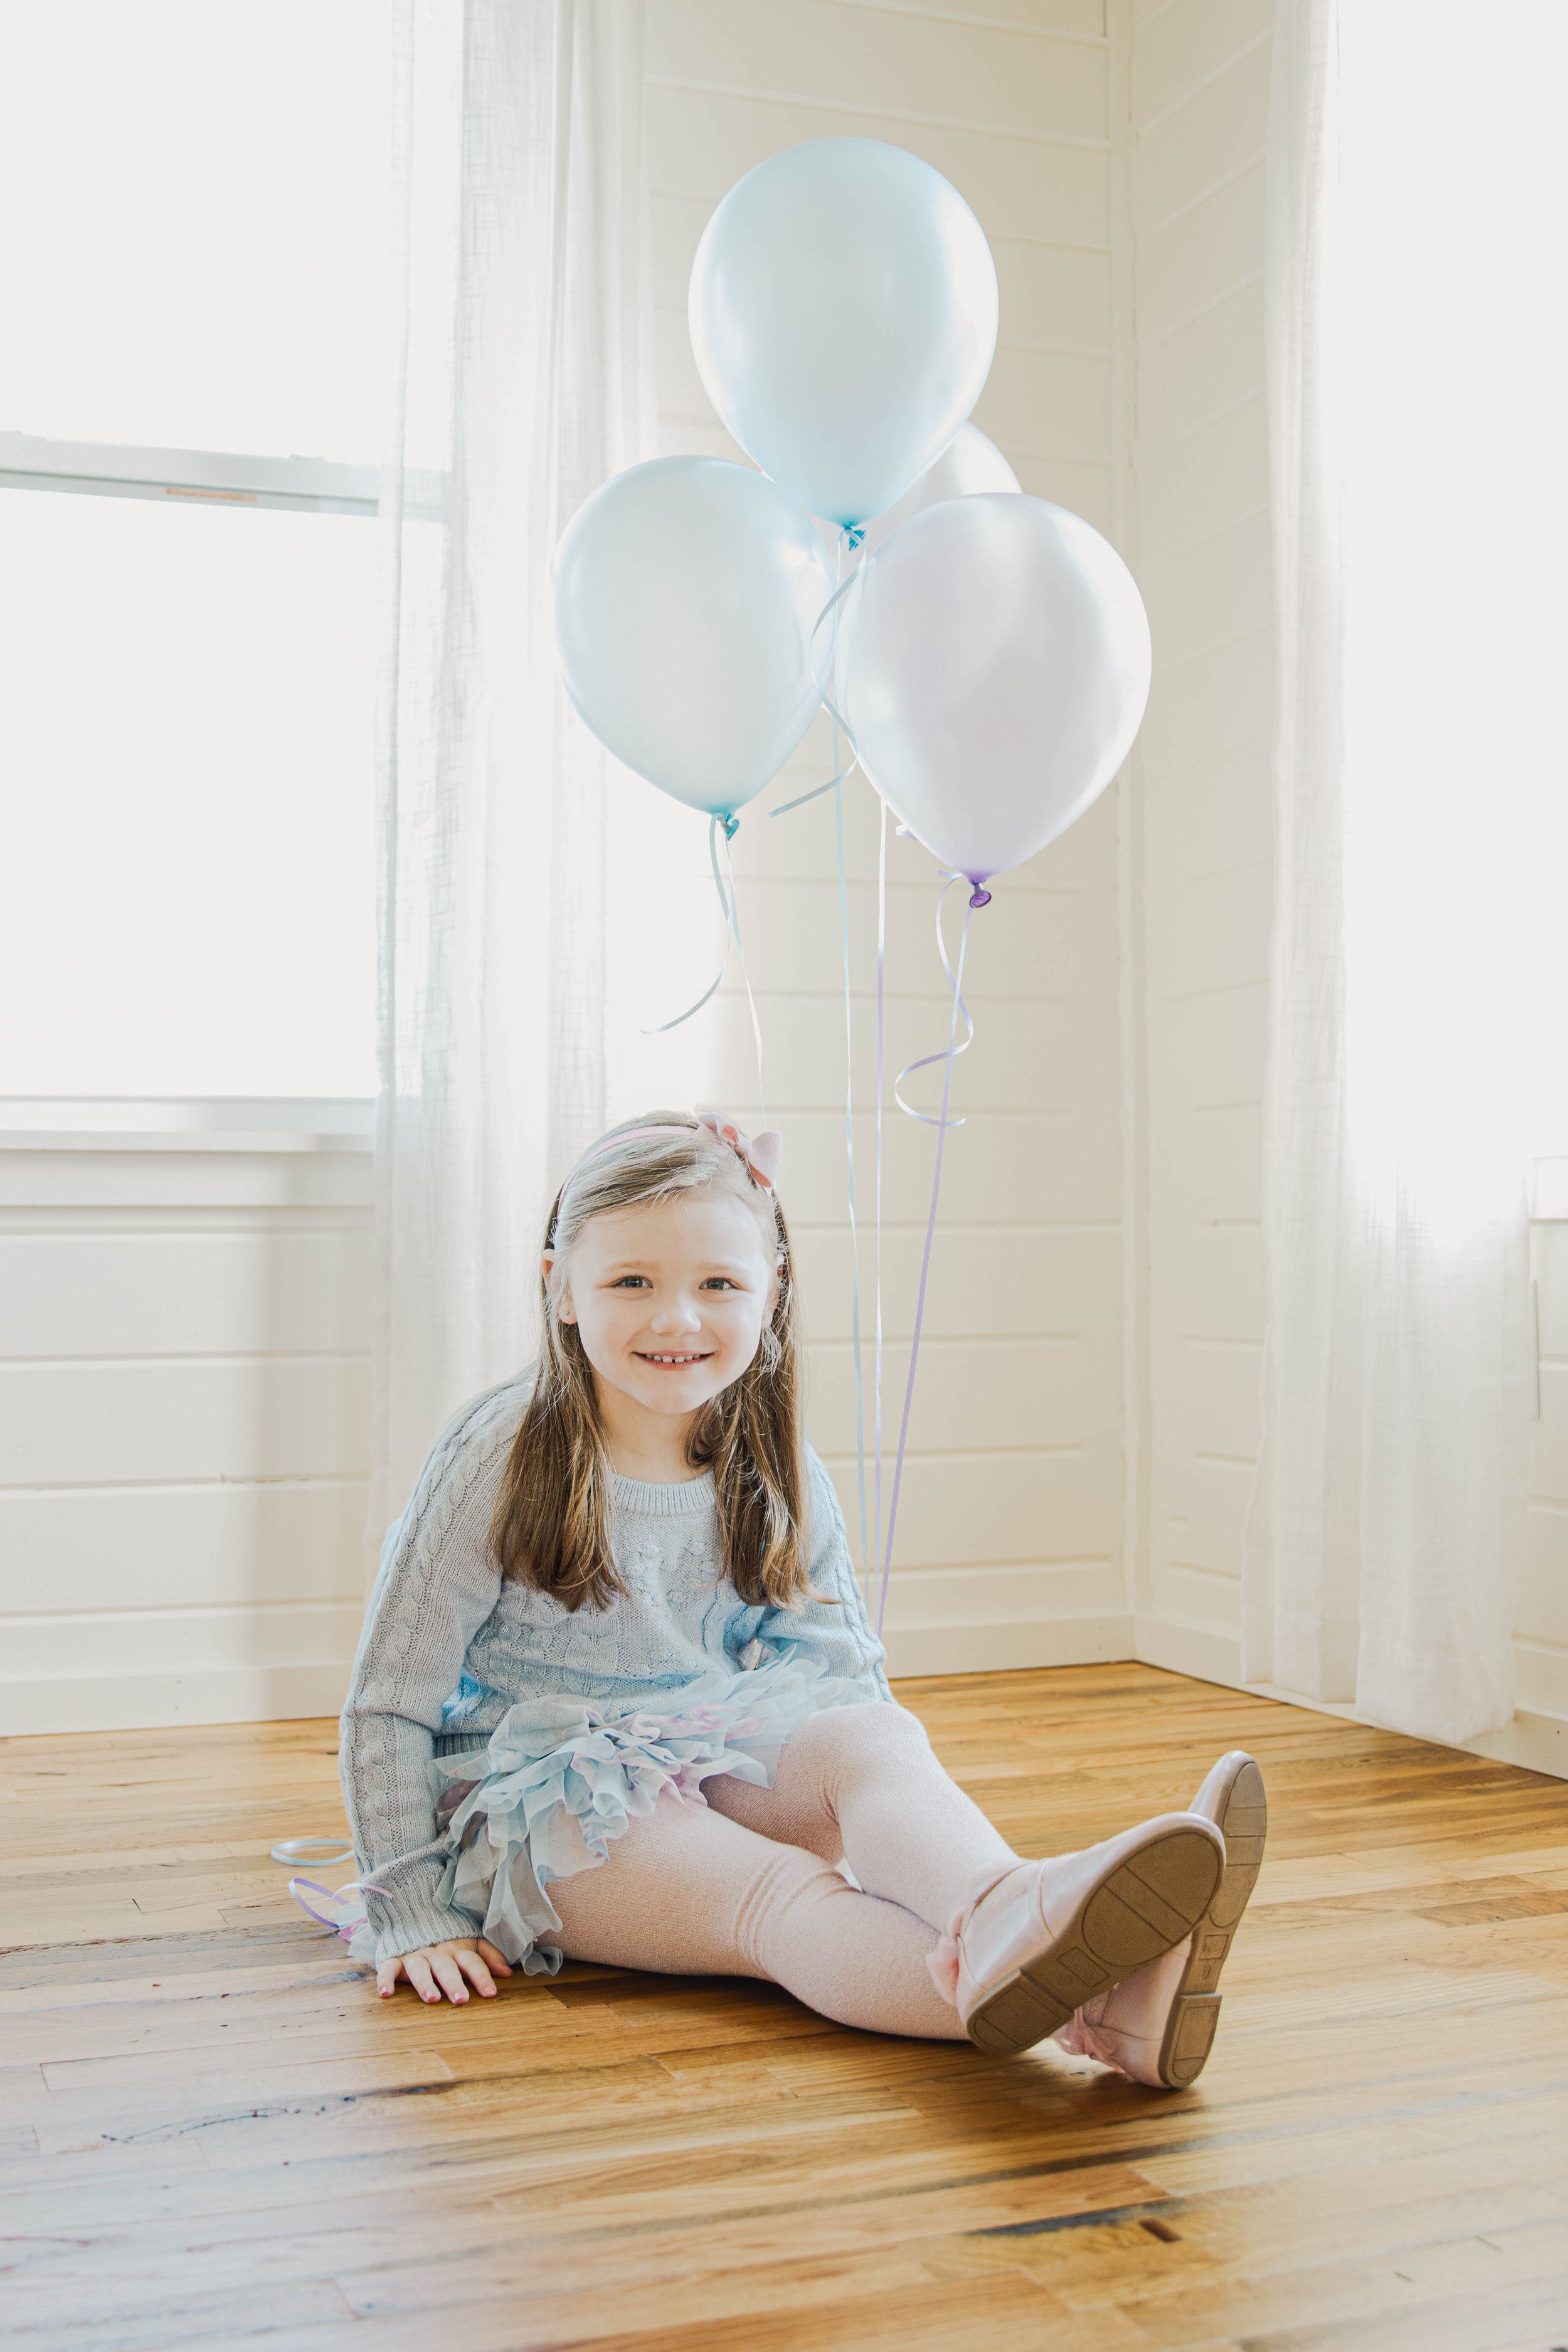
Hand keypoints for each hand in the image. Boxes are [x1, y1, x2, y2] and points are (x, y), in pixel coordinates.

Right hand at [376, 1936, 512, 2003]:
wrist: (414, 1910)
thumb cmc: (448, 1934)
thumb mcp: (471, 1940)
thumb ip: (489, 1956)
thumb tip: (508, 1974)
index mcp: (457, 1949)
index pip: (472, 1962)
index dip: (482, 1976)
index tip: (490, 1994)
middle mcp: (437, 1953)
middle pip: (446, 1968)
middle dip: (453, 1983)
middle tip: (461, 1999)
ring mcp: (414, 1955)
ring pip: (420, 1969)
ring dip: (425, 1983)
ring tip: (432, 1998)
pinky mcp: (394, 1958)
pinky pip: (388, 1968)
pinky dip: (385, 1980)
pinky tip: (386, 1994)